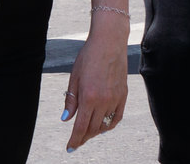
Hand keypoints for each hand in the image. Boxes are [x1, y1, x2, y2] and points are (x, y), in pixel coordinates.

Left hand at [62, 23, 129, 151]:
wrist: (109, 42)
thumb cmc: (89, 57)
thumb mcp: (74, 77)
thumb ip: (70, 100)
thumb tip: (66, 119)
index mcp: (88, 97)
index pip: (80, 127)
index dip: (75, 140)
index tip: (70, 147)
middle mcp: (103, 101)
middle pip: (92, 129)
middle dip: (83, 137)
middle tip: (77, 141)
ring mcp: (115, 99)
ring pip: (104, 125)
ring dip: (95, 131)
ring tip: (87, 132)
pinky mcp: (123, 96)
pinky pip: (116, 118)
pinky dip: (109, 125)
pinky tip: (103, 125)